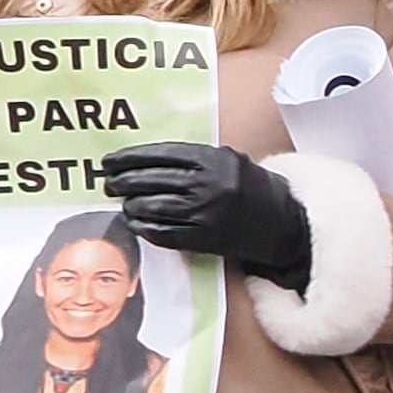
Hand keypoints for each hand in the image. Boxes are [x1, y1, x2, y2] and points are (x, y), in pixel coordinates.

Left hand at [98, 141, 318, 289]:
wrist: (283, 223)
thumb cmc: (252, 188)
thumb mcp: (229, 160)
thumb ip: (194, 158)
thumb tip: (145, 161)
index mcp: (213, 160)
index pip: (159, 154)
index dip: (129, 158)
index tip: (110, 161)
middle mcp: (208, 184)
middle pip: (150, 180)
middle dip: (122, 181)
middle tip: (109, 183)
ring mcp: (205, 212)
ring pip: (152, 206)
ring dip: (131, 205)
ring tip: (125, 202)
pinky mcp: (204, 237)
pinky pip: (163, 232)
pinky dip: (144, 227)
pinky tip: (137, 222)